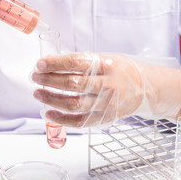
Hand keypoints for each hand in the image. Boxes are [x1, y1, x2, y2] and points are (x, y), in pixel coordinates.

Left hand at [32, 52, 180, 127]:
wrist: (146, 88)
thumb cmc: (120, 70)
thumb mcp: (105, 58)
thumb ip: (81, 61)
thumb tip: (50, 62)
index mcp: (107, 65)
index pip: (76, 62)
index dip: (55, 63)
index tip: (39, 64)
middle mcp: (108, 84)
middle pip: (73, 84)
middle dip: (49, 80)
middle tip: (35, 77)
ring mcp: (107, 103)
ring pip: (74, 104)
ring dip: (51, 99)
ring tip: (37, 93)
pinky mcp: (105, 118)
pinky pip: (80, 121)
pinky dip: (61, 119)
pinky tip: (48, 113)